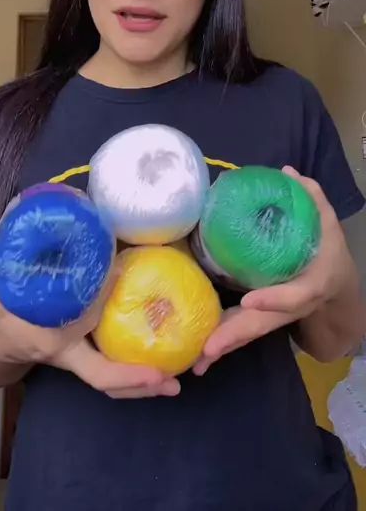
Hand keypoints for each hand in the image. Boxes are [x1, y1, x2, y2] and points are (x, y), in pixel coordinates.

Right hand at [0, 235, 179, 397]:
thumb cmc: (1, 321)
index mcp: (53, 342)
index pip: (84, 338)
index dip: (111, 338)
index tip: (142, 341)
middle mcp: (70, 356)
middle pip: (106, 380)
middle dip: (138, 383)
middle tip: (172, 381)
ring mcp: (79, 360)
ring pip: (112, 385)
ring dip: (143, 386)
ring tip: (176, 383)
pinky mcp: (87, 356)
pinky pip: (112, 374)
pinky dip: (136, 374)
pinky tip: (165, 363)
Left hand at [193, 167, 354, 374]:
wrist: (337, 286)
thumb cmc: (328, 252)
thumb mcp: (327, 224)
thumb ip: (312, 199)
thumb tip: (288, 173)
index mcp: (311, 285)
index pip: (293, 297)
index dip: (274, 300)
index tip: (251, 301)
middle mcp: (291, 308)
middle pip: (263, 325)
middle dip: (236, 336)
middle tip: (209, 348)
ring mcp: (275, 316)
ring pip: (248, 333)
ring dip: (223, 347)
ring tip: (197, 361)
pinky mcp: (261, 318)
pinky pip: (241, 331)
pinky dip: (221, 343)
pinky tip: (198, 355)